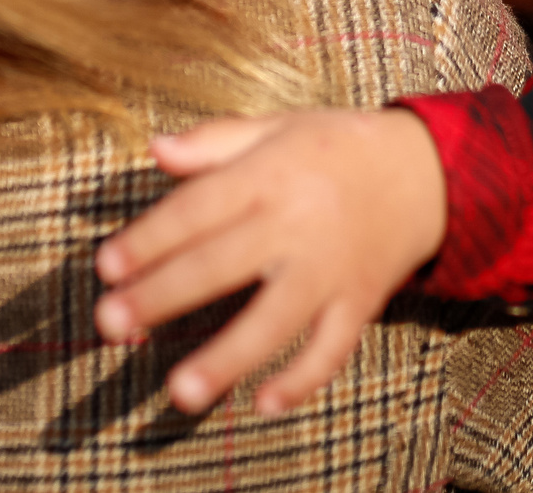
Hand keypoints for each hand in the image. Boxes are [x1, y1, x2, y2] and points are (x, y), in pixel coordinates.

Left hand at [93, 108, 448, 414]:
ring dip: (227, 357)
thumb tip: (154, 149)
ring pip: (275, 318)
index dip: (150, 237)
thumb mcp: (276, 128)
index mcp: (270, 174)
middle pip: (222, 264)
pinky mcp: (359, 301)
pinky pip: (332, 348)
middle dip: (162, 296)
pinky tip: (264, 404)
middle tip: (109, 323)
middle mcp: (297, 223)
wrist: (426, 171)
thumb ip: (214, 142)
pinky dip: (302, 379)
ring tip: (179, 390)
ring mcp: (329, 268)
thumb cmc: (334, 148)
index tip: (106, 266)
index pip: (199, 208)